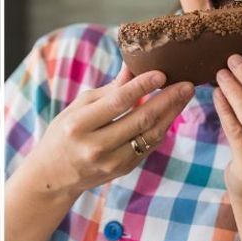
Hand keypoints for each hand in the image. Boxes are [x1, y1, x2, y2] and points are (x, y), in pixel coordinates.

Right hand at [19, 67, 192, 198]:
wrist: (53, 175)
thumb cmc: (64, 134)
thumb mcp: (77, 108)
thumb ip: (108, 90)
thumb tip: (134, 65)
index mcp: (79, 125)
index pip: (117, 102)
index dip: (142, 86)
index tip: (162, 73)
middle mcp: (95, 146)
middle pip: (140, 120)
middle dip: (167, 100)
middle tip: (188, 83)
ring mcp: (111, 162)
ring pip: (150, 135)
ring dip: (171, 114)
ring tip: (184, 95)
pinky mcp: (123, 170)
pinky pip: (149, 146)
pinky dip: (161, 128)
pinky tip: (170, 113)